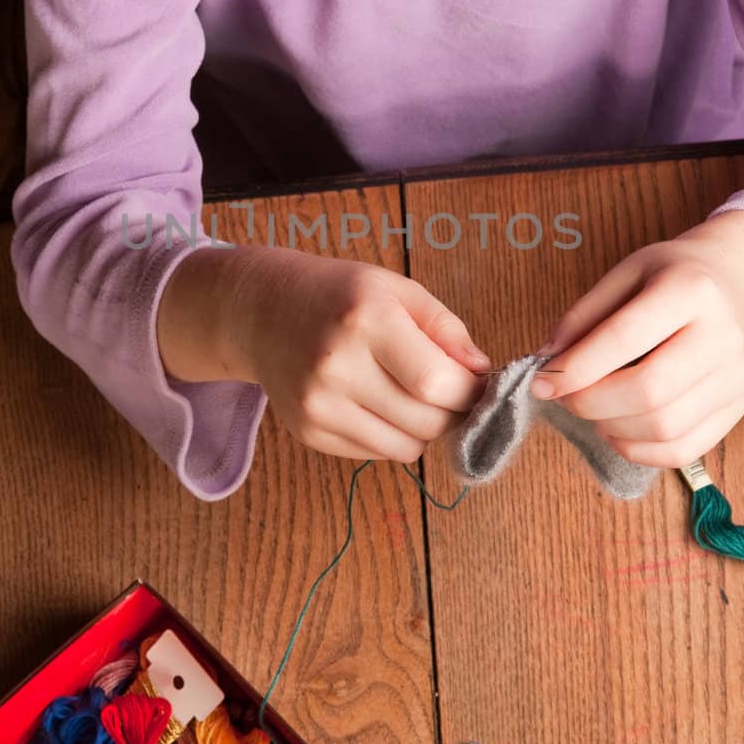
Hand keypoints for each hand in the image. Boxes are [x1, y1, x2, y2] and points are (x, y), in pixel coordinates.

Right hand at [229, 248, 491, 462]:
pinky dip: (391, 436)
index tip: (475, 383)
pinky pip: (376, 454)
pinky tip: (379, 403)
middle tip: (449, 391)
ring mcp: (318, 406)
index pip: (437, 384)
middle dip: (453, 412)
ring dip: (423, 429)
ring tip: (413, 397)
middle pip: (426, 422)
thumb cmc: (341, 295)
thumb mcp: (397, 290)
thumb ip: (446, 328)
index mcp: (365, 321)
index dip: (470, 391)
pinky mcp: (309, 432)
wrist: (263, 311)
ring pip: (405, 448)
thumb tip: (481, 373)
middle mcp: (336, 367)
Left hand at [529, 238, 743, 467]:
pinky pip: (682, 451)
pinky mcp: (735, 409)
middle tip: (564, 397)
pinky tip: (616, 429)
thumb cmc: (668, 280)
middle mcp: (722, 336)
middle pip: (649, 390)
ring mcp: (734, 377)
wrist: (731, 287)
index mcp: (690, 289)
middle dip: (591, 402)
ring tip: (591, 408)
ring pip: (664, 427)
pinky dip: (638, 450)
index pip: (625, 337)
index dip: (576, 367)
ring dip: (611, 427)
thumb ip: (582, 317)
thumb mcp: (623, 276)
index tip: (541, 382)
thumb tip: (547, 362)